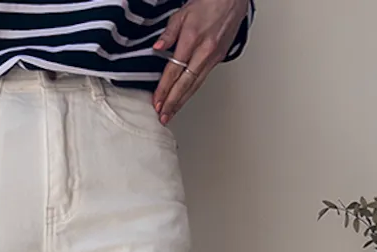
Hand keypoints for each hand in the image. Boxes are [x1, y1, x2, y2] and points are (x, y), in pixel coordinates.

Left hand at [153, 0, 249, 123]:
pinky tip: (184, 100)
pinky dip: (191, 92)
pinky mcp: (218, 59)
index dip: (164, 88)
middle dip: (173, 102)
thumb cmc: (209, 2)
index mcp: (192, 39)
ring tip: (171, 113)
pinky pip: (202, 80)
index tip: (157, 101)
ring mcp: (213, 57)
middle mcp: (204, 51)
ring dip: (182, 102)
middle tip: (163, 116)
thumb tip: (158, 47)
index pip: (174, 70)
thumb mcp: (183, 12)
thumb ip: (169, 32)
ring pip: (195, 85)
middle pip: (186, 83)